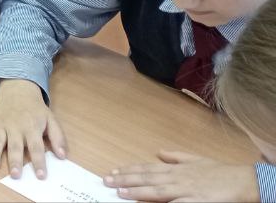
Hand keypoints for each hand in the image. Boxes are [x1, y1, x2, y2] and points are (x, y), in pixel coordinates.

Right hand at [0, 79, 66, 178]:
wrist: (18, 87)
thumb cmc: (35, 108)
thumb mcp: (51, 119)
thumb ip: (58, 137)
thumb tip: (63, 156)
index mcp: (31, 127)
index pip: (36, 147)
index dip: (39, 161)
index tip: (40, 175)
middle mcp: (15, 127)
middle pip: (15, 146)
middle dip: (15, 160)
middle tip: (15, 175)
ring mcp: (1, 124)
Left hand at [104, 152, 259, 201]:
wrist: (244, 181)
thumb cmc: (221, 173)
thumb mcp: (196, 160)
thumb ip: (176, 157)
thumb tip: (159, 152)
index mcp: (176, 169)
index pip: (147, 168)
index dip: (129, 170)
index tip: (113, 171)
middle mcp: (177, 178)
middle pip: (147, 178)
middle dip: (125, 180)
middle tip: (106, 181)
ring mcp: (186, 190)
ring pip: (157, 190)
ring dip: (137, 191)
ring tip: (120, 192)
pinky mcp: (196, 201)